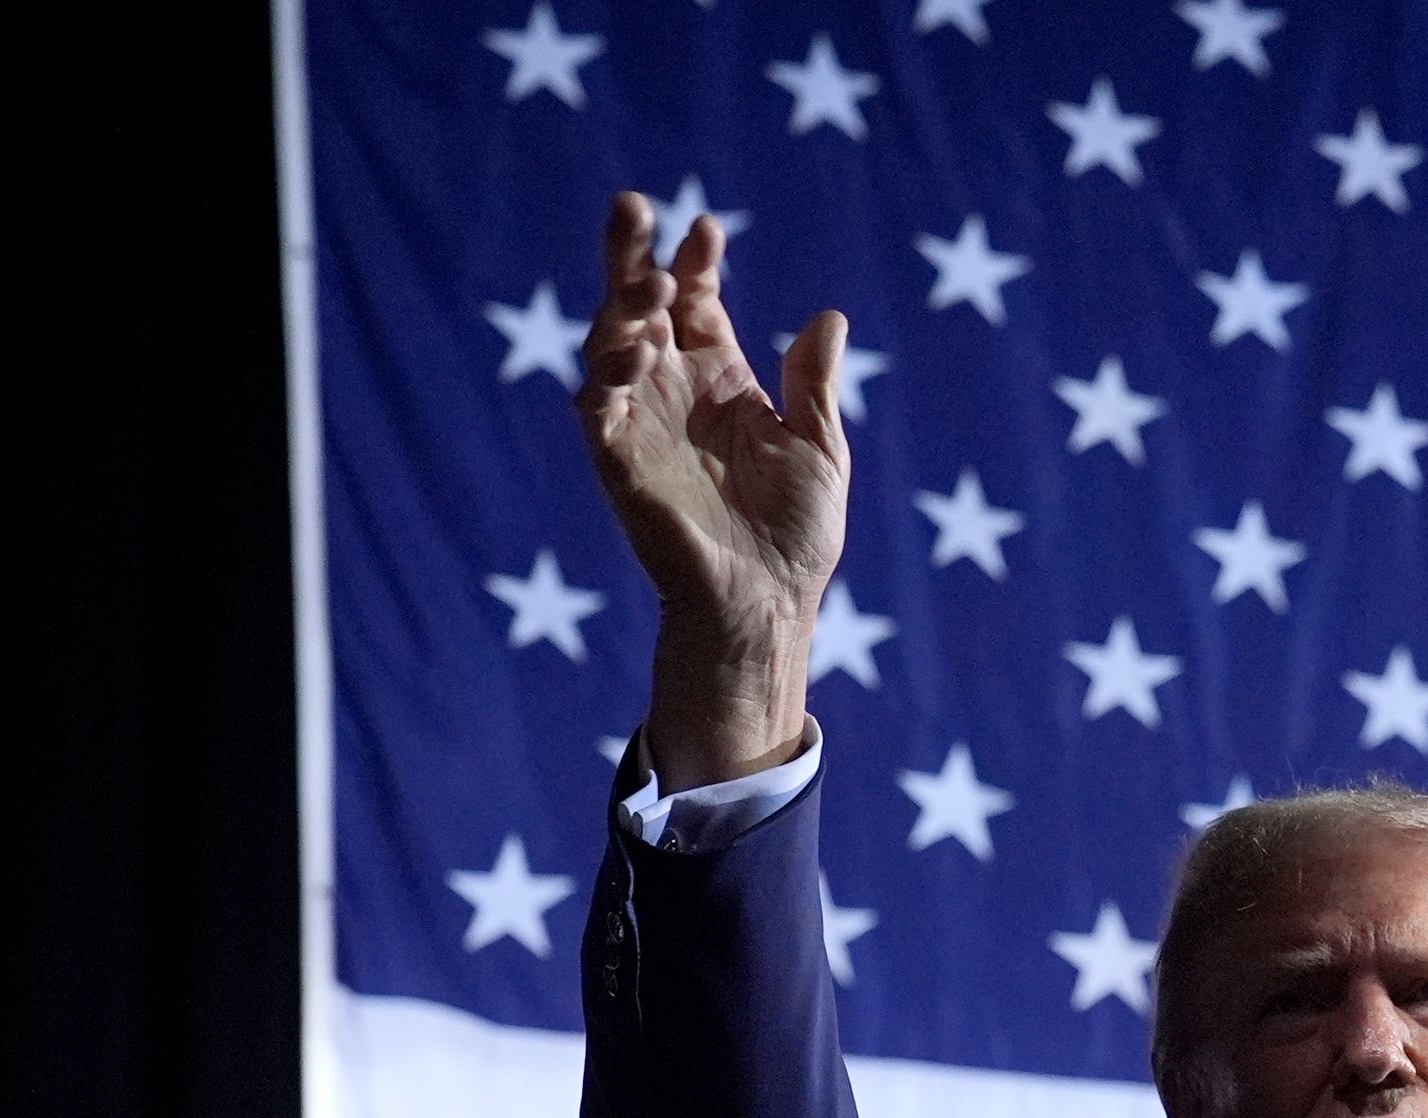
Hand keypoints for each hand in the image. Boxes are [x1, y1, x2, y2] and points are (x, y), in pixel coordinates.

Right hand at [578, 192, 850, 786]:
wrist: (767, 603)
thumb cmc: (794, 534)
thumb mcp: (819, 447)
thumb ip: (813, 383)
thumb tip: (829, 316)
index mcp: (721, 381)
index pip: (697, 303)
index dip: (696, 261)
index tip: (707, 228)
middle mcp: (674, 392)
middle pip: (641, 305)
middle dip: (632, 254)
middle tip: (631, 205)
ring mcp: (642, 422)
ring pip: (612, 343)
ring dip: (623, 306)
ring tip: (651, 279)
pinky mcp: (618, 461)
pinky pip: (599, 404)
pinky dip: (609, 371)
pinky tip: (635, 346)